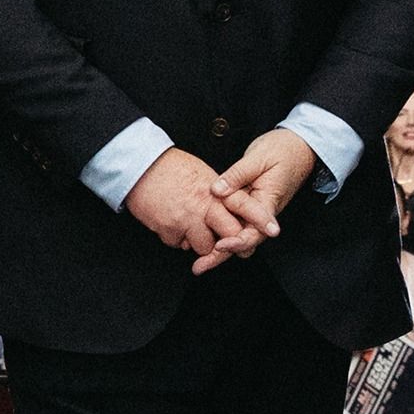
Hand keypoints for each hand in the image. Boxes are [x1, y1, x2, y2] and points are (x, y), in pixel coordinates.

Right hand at [126, 146, 249, 262]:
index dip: (260, 219)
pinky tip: (173, 225)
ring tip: (192, 229)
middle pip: (229, 234)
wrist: (139, 167)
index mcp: (214, 190)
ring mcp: (186, 220)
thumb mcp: (201, 172)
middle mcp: (203, 206)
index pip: (244, 205)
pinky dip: (179, 239)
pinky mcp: (168, 230)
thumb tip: (228, 202)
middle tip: (231, 247)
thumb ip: (217, 191)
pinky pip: (180, 245)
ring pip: (204, 246)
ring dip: (201, 243)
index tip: (274, 230)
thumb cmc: (169, 167)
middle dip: (233, 244)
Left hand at [200, 127, 320, 263]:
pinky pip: (236, 222)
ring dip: (220, 248)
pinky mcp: (250, 206)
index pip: (254, 232)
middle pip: (244, 242)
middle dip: (222, 256)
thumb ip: (237, 174)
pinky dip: (221, 232)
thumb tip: (216, 190)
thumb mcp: (258, 158)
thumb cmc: (283, 150)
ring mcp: (256, 211)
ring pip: (238, 235)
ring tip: (198, 259)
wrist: (300, 147)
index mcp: (268, 203)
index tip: (218, 245)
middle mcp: (263, 213)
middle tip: (199, 266)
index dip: (235, 242)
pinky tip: (204, 235)